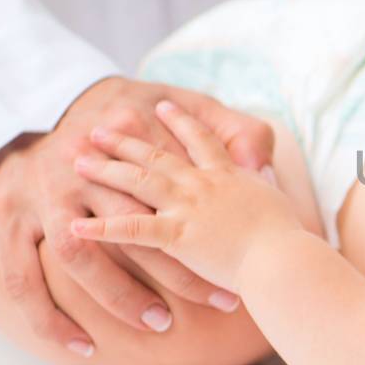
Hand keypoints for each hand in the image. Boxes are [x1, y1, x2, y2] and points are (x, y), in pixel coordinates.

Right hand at [0, 77, 273, 356]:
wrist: (29, 108)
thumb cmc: (115, 111)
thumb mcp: (168, 101)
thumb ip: (223, 126)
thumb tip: (261, 162)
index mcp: (119, 147)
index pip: (175, 192)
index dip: (214, 232)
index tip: (244, 264)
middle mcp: (79, 173)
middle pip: (135, 230)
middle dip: (180, 272)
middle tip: (221, 300)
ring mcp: (41, 199)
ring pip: (79, 259)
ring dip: (120, 297)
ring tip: (160, 324)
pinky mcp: (8, 222)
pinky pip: (23, 280)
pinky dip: (49, 319)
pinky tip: (82, 348)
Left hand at [69, 101, 302, 290]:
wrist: (283, 257)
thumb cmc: (288, 236)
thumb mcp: (279, 202)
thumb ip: (262, 189)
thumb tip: (258, 179)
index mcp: (228, 175)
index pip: (201, 140)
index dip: (180, 122)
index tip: (161, 107)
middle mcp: (203, 183)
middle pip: (157, 154)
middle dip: (125, 140)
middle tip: (99, 129)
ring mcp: (188, 206)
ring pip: (138, 181)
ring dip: (106, 170)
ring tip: (79, 161)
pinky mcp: (178, 234)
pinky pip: (132, 230)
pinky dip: (101, 230)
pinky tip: (76, 228)